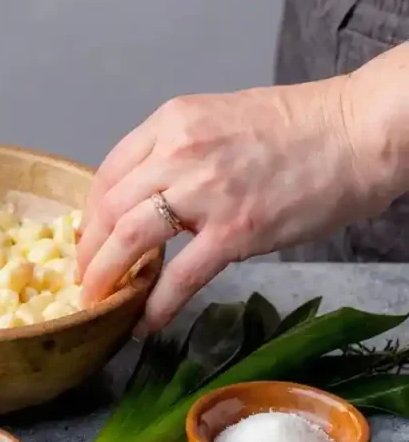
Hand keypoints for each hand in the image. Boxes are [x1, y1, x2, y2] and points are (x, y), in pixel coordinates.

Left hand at [76, 77, 390, 330]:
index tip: (88, 236)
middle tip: (85, 276)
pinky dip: (155, 305)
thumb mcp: (219, 118)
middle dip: (89, 249)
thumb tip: (149, 194)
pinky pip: (181, 275)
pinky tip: (143, 323)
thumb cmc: (299, 125)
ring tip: (98, 299)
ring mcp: (205, 191)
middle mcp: (179, 152)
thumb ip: (178, 151)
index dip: (91, 212)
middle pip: (109, 207)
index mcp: (172, 122)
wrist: (357, 132)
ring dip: (105, 275)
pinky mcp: (236, 230)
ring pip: (130, 238)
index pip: (109, 172)